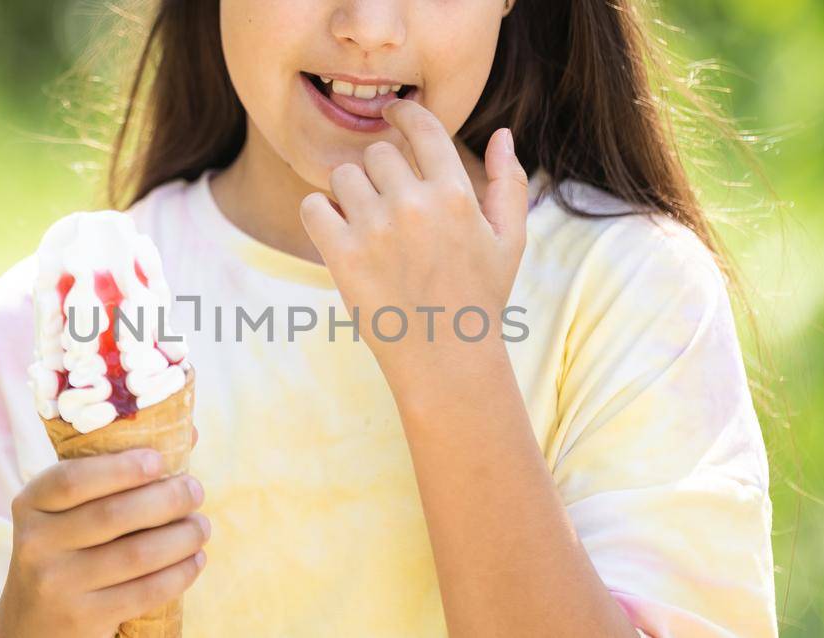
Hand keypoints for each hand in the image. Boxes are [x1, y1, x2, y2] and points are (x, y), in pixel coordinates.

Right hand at [0, 442, 208, 637]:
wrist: (32, 626)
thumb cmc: (65, 554)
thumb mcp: (65, 515)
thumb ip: (113, 475)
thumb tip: (188, 433)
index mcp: (31, 505)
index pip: (72, 479)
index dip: (120, 468)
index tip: (160, 462)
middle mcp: (36, 544)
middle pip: (114, 514)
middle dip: (167, 499)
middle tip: (195, 491)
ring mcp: (57, 584)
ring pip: (137, 553)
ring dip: (182, 537)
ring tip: (201, 527)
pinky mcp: (83, 618)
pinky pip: (145, 591)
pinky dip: (179, 573)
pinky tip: (195, 560)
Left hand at [298, 99, 528, 369]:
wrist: (446, 359)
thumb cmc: (479, 298)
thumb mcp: (510, 240)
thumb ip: (509, 183)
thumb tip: (501, 134)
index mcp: (455, 193)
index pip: (421, 127)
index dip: (403, 114)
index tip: (392, 115)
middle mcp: (414, 204)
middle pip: (377, 152)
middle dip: (379, 170)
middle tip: (385, 200)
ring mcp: (375, 229)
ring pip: (343, 175)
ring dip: (349, 191)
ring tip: (364, 221)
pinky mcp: (342, 255)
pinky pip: (314, 205)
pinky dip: (320, 212)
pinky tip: (336, 231)